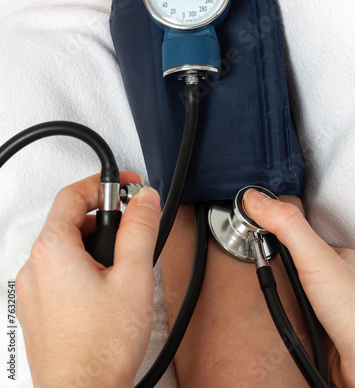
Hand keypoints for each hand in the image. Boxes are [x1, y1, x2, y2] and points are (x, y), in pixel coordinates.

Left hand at [15, 172, 160, 387]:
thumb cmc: (102, 347)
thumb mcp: (134, 275)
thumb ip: (140, 229)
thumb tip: (145, 200)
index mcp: (53, 250)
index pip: (73, 195)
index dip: (103, 184)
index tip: (126, 185)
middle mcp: (35, 267)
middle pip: (69, 220)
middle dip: (104, 217)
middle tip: (133, 226)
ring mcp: (33, 290)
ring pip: (66, 247)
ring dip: (96, 244)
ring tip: (124, 265)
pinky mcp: (38, 309)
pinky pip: (60, 272)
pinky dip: (84, 266)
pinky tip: (107, 287)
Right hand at [243, 189, 354, 387]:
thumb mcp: (314, 255)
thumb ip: (286, 225)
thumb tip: (255, 199)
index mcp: (340, 258)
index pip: (303, 236)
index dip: (278, 233)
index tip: (256, 230)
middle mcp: (337, 283)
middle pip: (298, 267)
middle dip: (277, 269)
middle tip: (258, 265)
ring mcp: (330, 309)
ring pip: (296, 295)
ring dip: (280, 296)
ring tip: (264, 293)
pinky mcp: (322, 334)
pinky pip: (296, 321)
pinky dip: (285, 320)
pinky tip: (279, 320)